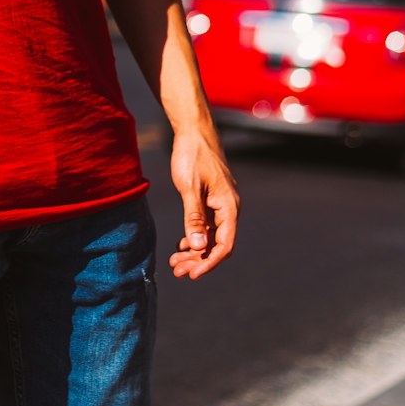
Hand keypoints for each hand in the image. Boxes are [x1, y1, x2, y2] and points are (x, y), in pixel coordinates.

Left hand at [168, 125, 238, 279]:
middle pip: (217, 244)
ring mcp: (220, 204)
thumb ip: (194, 217)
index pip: (224, 245)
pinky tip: (181, 246)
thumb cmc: (192, 155)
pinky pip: (206, 225)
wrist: (193, 130)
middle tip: (177, 271)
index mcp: (229, 207)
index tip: (192, 274)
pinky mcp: (211, 200)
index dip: (209, 262)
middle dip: (198, 260)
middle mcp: (229, 208)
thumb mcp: (190, 188)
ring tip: (175, 262)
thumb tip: (198, 245)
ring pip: (210, 236)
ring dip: (194, 251)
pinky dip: (194, 237)